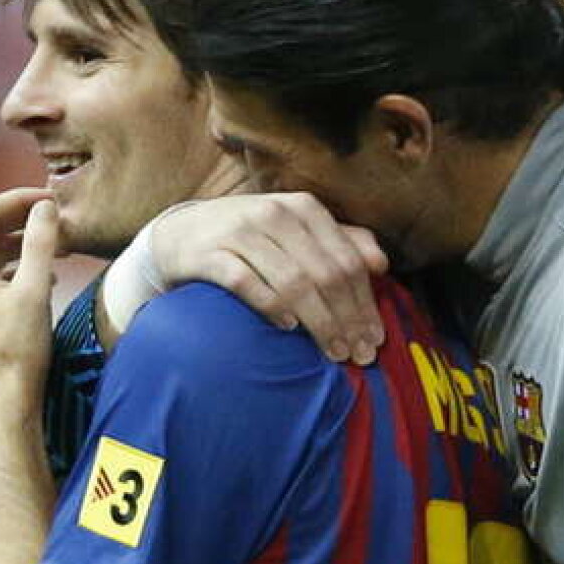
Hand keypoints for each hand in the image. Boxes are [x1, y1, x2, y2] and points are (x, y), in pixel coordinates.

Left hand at [0, 188, 59, 415]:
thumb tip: (45, 207)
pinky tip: (47, 274)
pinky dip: (20, 263)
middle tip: (59, 218)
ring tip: (60, 245)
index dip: (20, 198)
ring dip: (25, 241)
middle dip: (24, 218)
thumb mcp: (35, 290)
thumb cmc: (19, 349)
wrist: (5, 399)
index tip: (52, 200)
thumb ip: (40, 243)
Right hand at [151, 193, 387, 363]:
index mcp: (304, 208)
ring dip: (318, 322)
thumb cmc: (251, 237)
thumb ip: (341, 242)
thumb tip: (382, 263)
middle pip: (324, 274)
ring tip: (331, 352)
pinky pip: (247, 283)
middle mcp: (275, 214)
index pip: (347, 261)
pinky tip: (288, 327)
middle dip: (347, 320)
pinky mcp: (210, 253)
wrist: (182, 233)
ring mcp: (240, 232)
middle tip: (358, 355)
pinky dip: (272, 307)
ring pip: (292, 282)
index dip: (365, 303)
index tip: (375, 339)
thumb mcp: (297, 231)